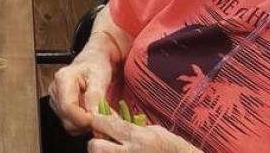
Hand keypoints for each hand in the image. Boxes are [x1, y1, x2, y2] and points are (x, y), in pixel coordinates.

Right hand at [47, 50, 113, 134]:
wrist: (93, 62)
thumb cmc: (96, 65)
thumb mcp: (100, 76)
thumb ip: (96, 97)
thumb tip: (95, 115)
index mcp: (63, 78)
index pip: (68, 107)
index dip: (83, 118)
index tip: (98, 120)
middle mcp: (55, 90)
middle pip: (67, 119)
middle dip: (86, 122)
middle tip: (102, 115)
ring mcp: (55, 100)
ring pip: (68, 124)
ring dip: (85, 124)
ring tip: (96, 111)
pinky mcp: (59, 108)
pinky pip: (70, 125)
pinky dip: (82, 124)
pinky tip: (89, 113)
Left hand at [87, 113, 202, 152]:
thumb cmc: (173, 148)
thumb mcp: (156, 132)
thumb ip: (133, 128)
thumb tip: (112, 121)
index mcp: (139, 137)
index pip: (109, 124)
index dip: (98, 120)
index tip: (96, 120)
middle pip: (96, 147)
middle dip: (95, 144)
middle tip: (101, 143)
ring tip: (112, 151)